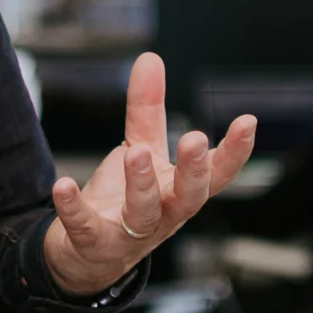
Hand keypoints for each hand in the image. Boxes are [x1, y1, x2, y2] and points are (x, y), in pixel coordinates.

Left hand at [40, 52, 256, 296]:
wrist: (87, 253)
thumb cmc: (125, 199)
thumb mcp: (141, 148)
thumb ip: (148, 107)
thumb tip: (151, 59)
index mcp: (180, 190)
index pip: (217, 174)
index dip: (235, 151)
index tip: (247, 121)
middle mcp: (164, 215)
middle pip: (189, 198)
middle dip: (194, 170)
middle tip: (195, 139)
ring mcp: (131, 234)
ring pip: (144, 213)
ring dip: (142, 183)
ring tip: (136, 153)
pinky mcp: (95, 243)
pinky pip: (86, 227)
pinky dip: (75, 208)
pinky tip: (64, 185)